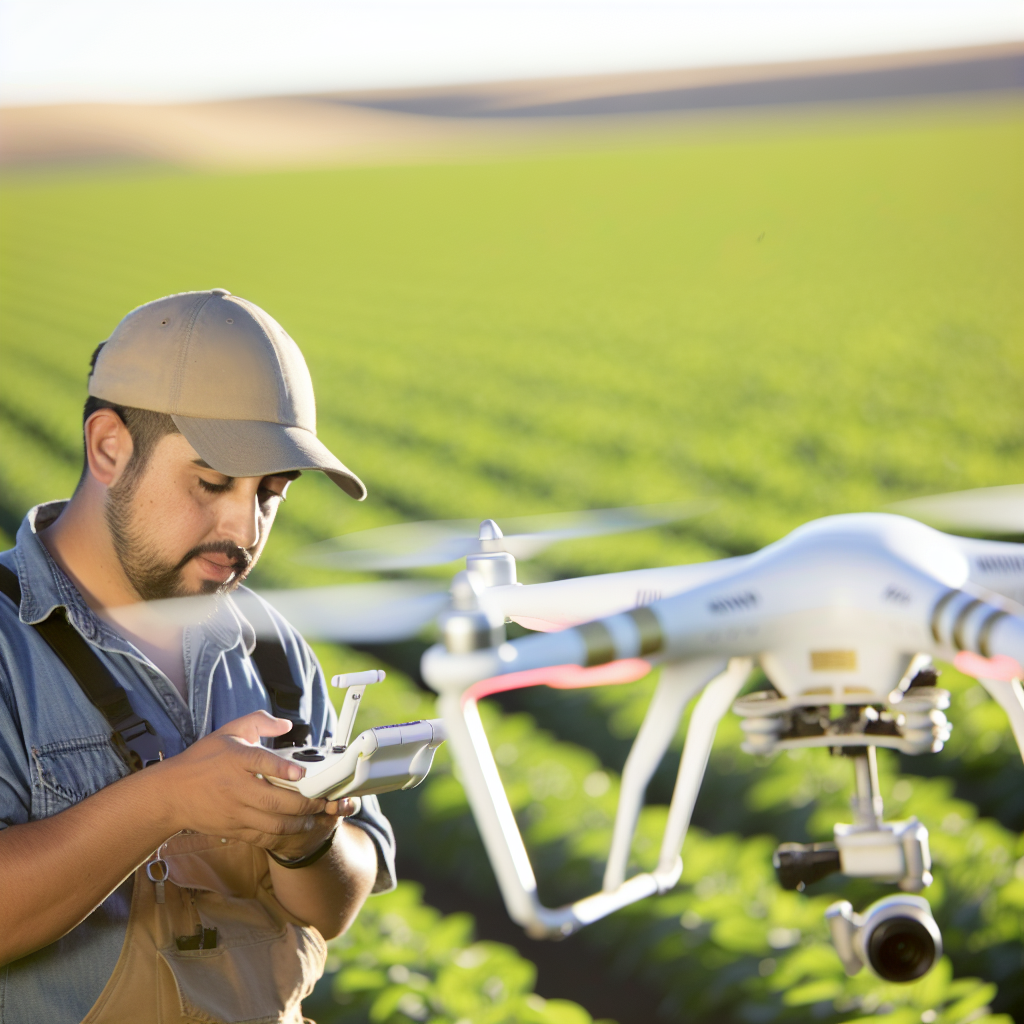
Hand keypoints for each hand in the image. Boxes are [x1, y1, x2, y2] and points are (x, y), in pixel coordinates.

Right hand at [150, 711, 356, 855]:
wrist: (171, 793)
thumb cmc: (203, 759)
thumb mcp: (229, 731)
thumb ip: (258, 722)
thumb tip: (286, 724)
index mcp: (235, 759)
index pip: (262, 763)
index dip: (284, 769)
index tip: (301, 772)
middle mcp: (236, 787)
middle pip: (275, 799)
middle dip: (304, 803)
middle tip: (322, 799)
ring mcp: (234, 811)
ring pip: (273, 823)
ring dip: (298, 822)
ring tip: (314, 816)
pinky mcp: (233, 829)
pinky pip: (262, 837)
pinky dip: (282, 836)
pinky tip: (295, 829)